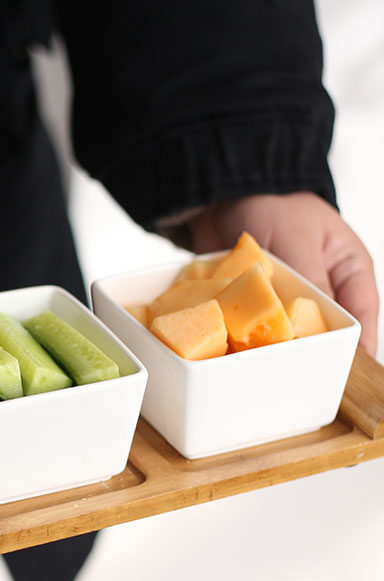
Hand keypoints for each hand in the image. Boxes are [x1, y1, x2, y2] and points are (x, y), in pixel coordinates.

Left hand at [187, 192, 378, 355]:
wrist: (224, 199)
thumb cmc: (273, 205)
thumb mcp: (299, 239)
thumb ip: (311, 277)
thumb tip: (317, 319)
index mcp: (348, 270)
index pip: (362, 312)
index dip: (358, 343)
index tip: (348, 367)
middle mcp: (321, 289)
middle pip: (325, 330)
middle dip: (313, 351)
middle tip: (302, 374)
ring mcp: (288, 300)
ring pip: (290, 335)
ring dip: (277, 348)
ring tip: (270, 366)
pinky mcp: (258, 305)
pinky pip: (256, 329)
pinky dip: (249, 338)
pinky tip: (239, 354)